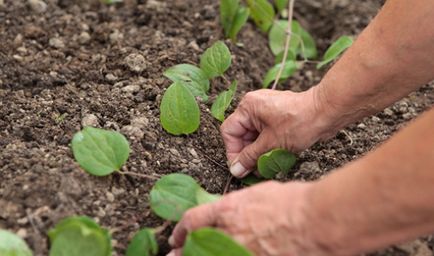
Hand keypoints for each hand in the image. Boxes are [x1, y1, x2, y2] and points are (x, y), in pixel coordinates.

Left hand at [168, 181, 331, 255]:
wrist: (318, 220)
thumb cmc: (294, 202)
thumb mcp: (259, 194)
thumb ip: (240, 205)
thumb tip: (231, 212)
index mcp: (229, 210)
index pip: (194, 220)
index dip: (181, 230)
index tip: (177, 236)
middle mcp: (229, 233)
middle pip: (195, 247)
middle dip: (182, 253)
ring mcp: (241, 251)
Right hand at [221, 88, 333, 176]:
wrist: (327, 112)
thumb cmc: (300, 122)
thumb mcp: (271, 144)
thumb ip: (250, 157)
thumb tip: (236, 169)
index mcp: (248, 107)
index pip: (229, 131)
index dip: (233, 151)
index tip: (240, 167)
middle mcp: (254, 105)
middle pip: (241, 134)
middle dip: (247, 153)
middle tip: (253, 170)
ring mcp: (266, 110)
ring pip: (253, 136)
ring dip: (258, 152)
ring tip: (265, 166)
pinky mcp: (277, 116)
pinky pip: (265, 134)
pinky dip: (267, 146)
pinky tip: (274, 157)